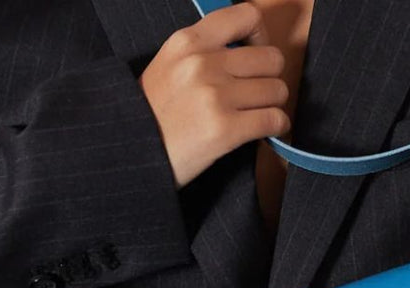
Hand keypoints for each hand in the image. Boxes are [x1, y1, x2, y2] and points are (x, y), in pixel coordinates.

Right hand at [139, 2, 290, 187]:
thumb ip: (206, 49)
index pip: (247, 16)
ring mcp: (215, 96)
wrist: (131, 151)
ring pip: (278, 90)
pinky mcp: (225, 129)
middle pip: (272, 58)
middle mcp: (203, 64)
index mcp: (189, 42)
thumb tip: (250, 47)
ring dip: (273, 104)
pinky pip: (275, 119)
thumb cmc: (153, 112)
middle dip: (270, 77)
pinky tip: (264, 130)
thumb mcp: (170, 63)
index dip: (261, 34)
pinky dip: (276, 127)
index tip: (256, 51)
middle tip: (256, 92)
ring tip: (255, 113)